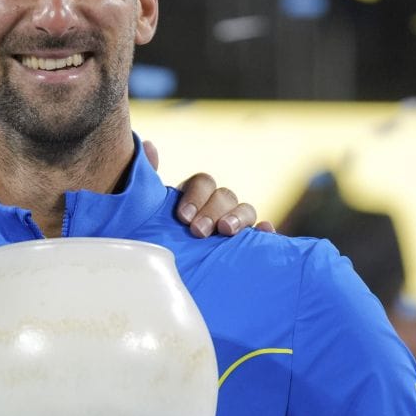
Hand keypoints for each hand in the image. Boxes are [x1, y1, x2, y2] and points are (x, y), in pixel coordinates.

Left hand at [142, 139, 271, 236]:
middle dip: (213, 211)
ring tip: (226, 231)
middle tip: (198, 231)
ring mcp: (235, 224)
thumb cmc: (159, 238)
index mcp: (195, 195)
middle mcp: (217, 206)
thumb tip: (149, 146)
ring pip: (245, 210)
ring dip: (238, 218)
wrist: (170, 268)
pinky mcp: (247, 244)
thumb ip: (150, 181)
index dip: (195, 196)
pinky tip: (264, 232)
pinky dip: (266, 231)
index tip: (182, 216)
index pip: (203, 183)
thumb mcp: (151, 212)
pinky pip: (262, 234)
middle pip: (225, 196)